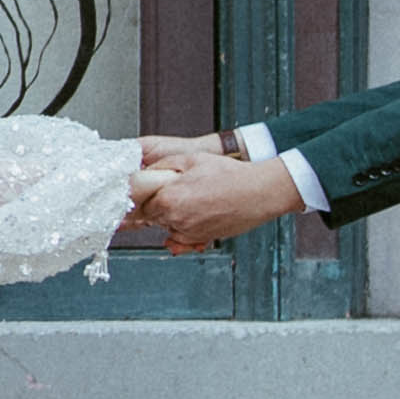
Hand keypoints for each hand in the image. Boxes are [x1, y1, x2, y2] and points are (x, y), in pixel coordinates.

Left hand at [132, 149, 306, 251]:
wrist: (259, 192)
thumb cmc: (230, 175)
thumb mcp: (191, 159)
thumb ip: (163, 166)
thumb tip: (147, 171)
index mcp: (169, 199)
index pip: (140, 204)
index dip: (143, 196)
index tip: (143, 193)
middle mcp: (176, 220)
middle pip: (153, 217)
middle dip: (157, 206)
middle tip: (171, 193)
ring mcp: (189, 232)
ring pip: (169, 227)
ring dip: (172, 217)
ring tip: (191, 200)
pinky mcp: (202, 239)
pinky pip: (184, 237)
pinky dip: (185, 228)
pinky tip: (198, 212)